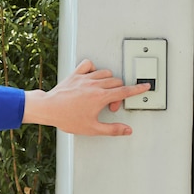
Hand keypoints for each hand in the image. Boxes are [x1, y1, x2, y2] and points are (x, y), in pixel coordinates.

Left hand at [22, 59, 149, 135]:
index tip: (145, 86)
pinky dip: (93, 68)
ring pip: (105, 72)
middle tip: (110, 105)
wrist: (48, 108)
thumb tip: (127, 130)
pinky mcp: (75, 74)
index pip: (125, 91)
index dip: (137, 89)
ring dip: (108, 81)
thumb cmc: (67, 118)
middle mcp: (95, 85)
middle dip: (118, 93)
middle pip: (117, 82)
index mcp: (101, 97)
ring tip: (102, 93)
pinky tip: (92, 77)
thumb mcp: (92, 128)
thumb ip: (112, 129)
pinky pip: (88, 64)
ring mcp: (85, 77)